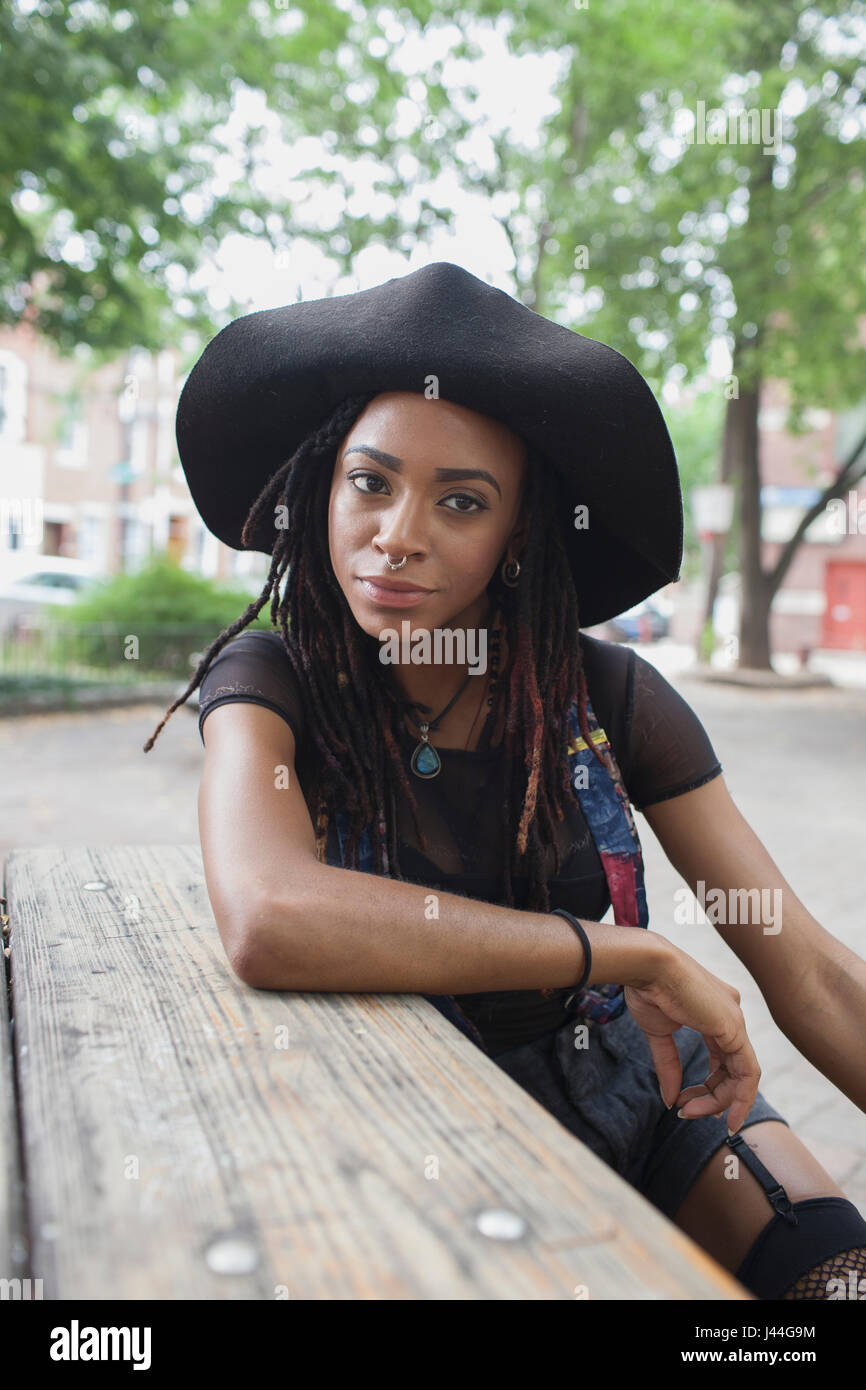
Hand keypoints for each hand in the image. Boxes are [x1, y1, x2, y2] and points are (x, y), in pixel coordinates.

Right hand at [624, 945, 760, 1132]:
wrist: (647, 965)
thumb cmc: (648, 988)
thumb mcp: (659, 1033)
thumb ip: (669, 1065)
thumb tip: (670, 1100)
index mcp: (714, 1010)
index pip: (721, 1056)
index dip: (710, 1084)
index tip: (687, 1102)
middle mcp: (731, 1014)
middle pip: (731, 1068)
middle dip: (711, 1096)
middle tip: (686, 1112)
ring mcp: (735, 1021)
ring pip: (741, 1074)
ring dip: (718, 1100)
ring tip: (691, 1112)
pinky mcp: (734, 1029)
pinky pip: (748, 1073)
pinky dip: (741, 1098)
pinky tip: (728, 1118)